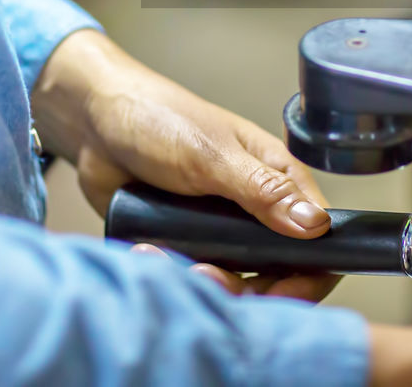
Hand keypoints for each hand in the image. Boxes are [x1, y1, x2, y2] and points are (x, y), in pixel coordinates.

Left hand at [33, 30, 338, 300]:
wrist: (94, 123)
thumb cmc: (159, 119)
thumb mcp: (212, 155)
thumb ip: (263, 191)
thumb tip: (315, 226)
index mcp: (278, 180)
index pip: (318, 240)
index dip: (308, 274)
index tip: (279, 292)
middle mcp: (256, 209)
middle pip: (277, 272)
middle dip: (246, 286)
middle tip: (209, 276)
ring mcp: (220, 228)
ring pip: (232, 280)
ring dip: (204, 281)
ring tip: (168, 259)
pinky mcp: (184, 241)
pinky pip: (191, 276)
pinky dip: (173, 275)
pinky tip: (148, 252)